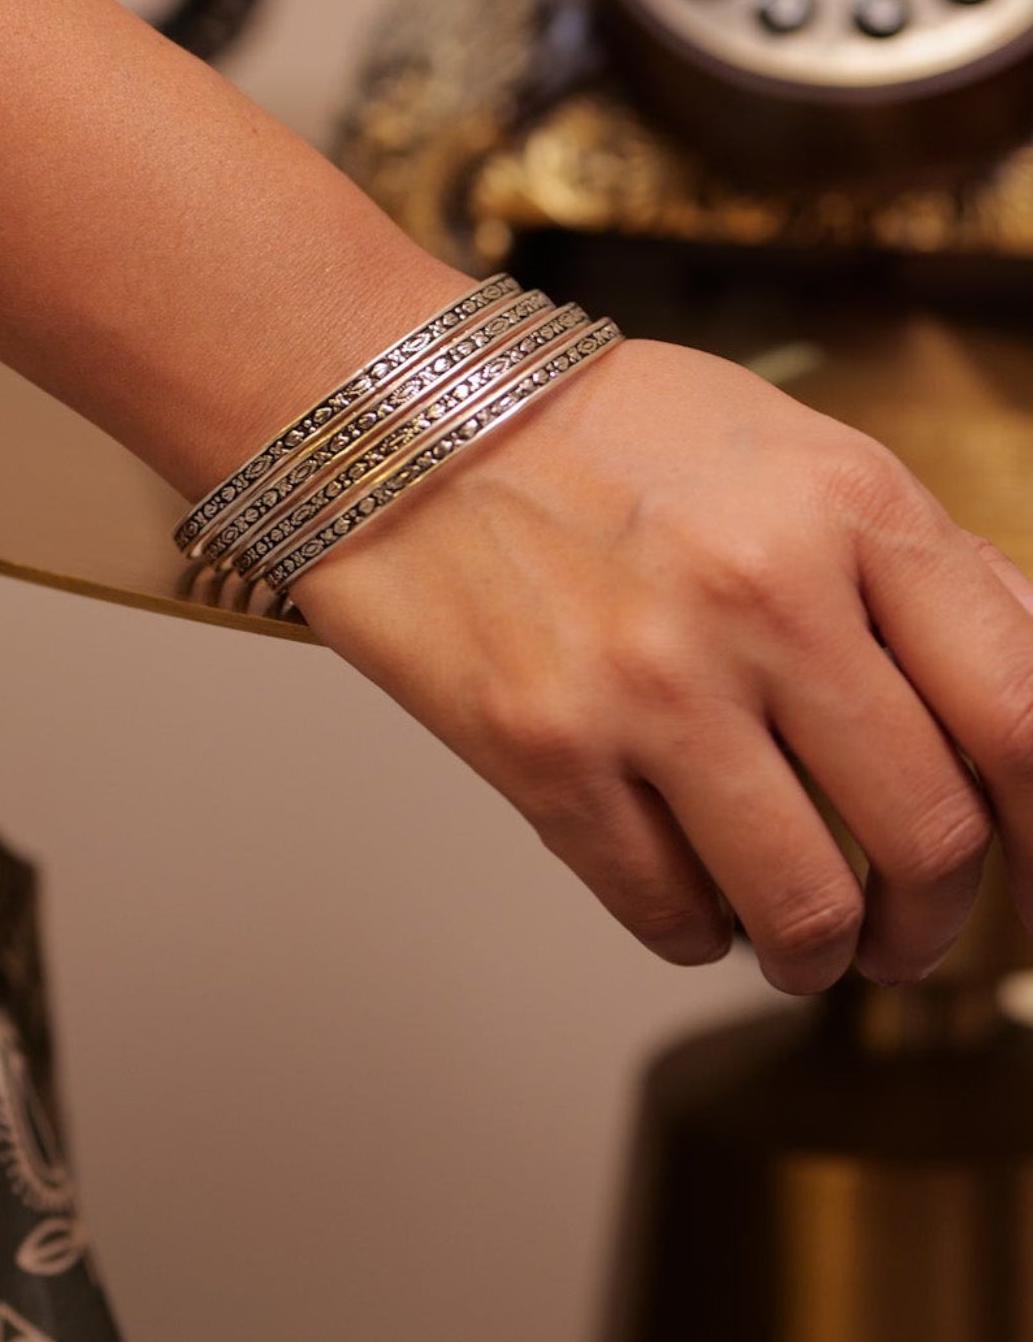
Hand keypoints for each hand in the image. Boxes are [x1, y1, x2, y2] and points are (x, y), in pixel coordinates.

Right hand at [295, 338, 1032, 994]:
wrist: (394, 411)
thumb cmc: (596, 426)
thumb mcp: (790, 446)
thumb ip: (922, 561)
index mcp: (847, 505)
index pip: (1020, 712)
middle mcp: (762, 594)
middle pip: (930, 834)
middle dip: (937, 919)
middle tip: (907, 927)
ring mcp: (649, 681)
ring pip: (804, 907)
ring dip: (821, 953)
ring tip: (803, 938)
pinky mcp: (544, 752)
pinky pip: (669, 914)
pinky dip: (700, 932)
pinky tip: (692, 892)